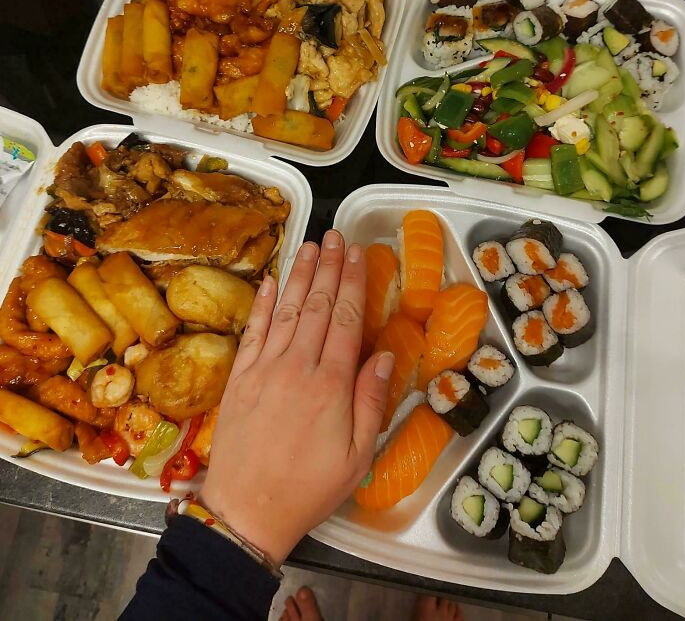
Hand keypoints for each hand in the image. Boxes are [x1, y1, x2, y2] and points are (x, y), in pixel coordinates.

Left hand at [200, 230, 394, 565]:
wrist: (247, 511)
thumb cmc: (309, 489)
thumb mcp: (357, 457)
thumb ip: (372, 402)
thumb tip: (383, 355)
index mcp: (330, 384)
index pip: (347, 320)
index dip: (353, 282)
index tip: (358, 253)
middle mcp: (297, 366)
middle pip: (318, 306)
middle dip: (329, 267)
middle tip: (336, 236)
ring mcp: (264, 368)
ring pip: (287, 310)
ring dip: (301, 275)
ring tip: (310, 245)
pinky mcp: (240, 378)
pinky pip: (254, 331)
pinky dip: (264, 303)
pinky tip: (273, 280)